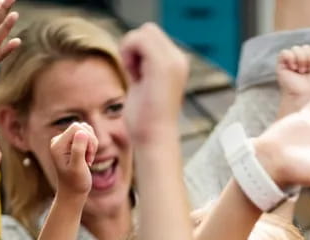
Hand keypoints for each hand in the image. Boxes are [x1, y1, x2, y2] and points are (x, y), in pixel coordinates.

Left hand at [49, 122, 97, 196]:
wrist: (71, 192)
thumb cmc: (75, 183)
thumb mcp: (78, 168)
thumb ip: (78, 150)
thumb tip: (81, 132)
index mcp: (57, 145)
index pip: (77, 127)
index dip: (87, 139)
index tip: (88, 156)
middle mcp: (58, 140)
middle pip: (82, 127)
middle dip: (91, 142)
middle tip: (89, 158)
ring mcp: (64, 141)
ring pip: (85, 130)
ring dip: (92, 144)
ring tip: (88, 158)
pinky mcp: (70, 143)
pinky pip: (85, 135)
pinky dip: (91, 145)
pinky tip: (87, 157)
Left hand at [121, 23, 188, 144]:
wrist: (154, 138)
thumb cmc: (146, 119)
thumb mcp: (145, 84)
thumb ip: (143, 65)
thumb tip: (132, 50)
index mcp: (178, 64)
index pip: (152, 36)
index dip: (138, 51)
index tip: (138, 76)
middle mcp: (180, 60)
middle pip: (148, 30)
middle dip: (134, 48)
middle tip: (135, 75)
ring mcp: (173, 61)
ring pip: (143, 32)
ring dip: (131, 52)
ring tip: (136, 77)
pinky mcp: (163, 65)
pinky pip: (138, 39)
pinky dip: (128, 54)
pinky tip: (134, 76)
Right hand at [277, 46, 309, 102]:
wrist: (305, 96)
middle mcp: (301, 61)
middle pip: (306, 47)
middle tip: (308, 72)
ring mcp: (291, 62)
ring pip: (296, 48)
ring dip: (301, 60)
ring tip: (301, 72)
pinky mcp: (281, 65)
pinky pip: (285, 52)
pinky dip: (291, 58)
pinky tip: (293, 68)